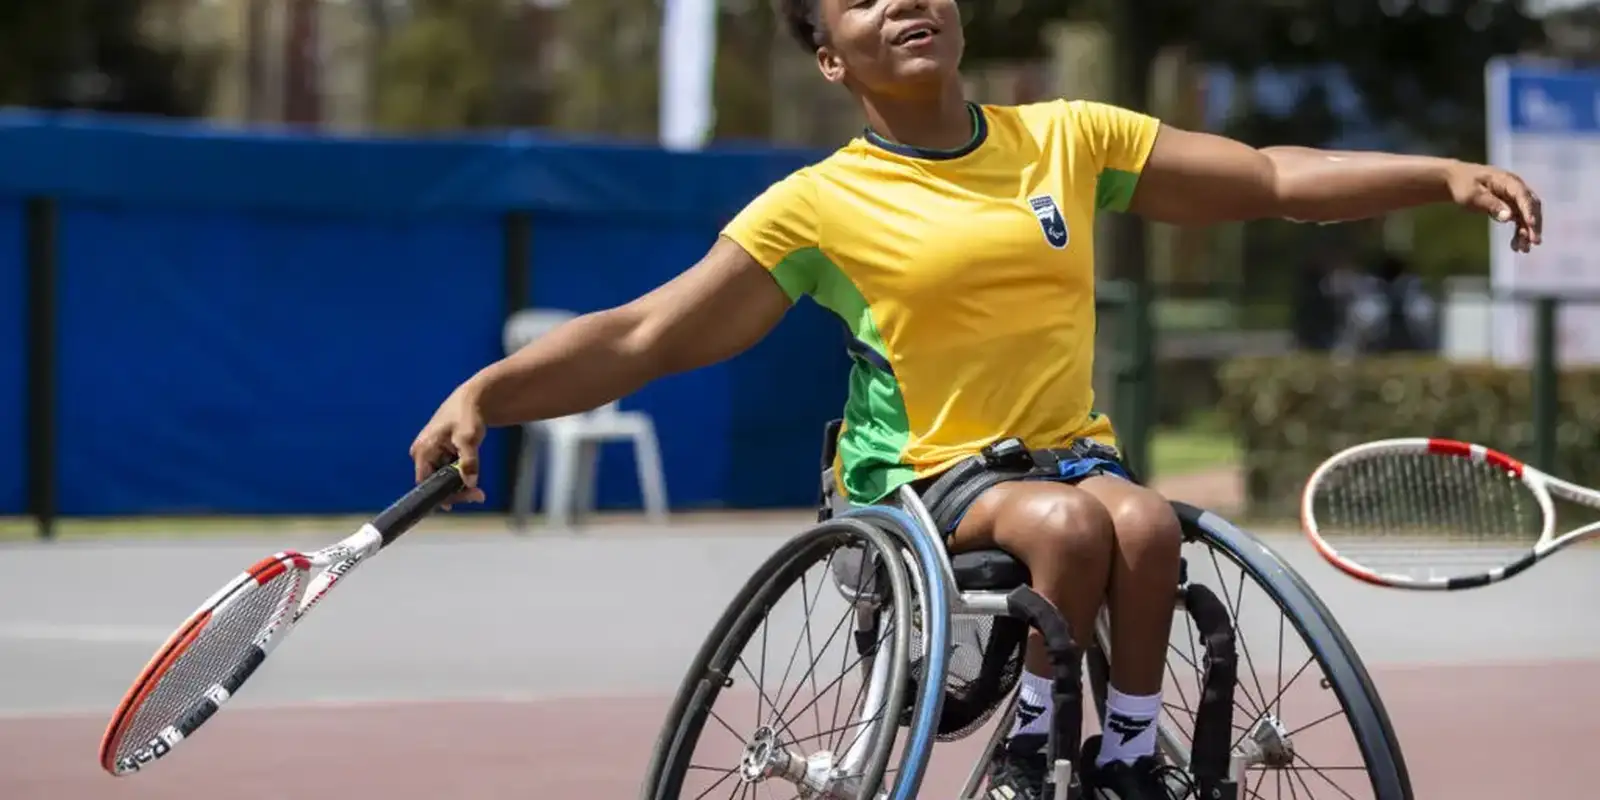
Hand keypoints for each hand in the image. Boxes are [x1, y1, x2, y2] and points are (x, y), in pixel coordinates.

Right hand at [409, 383, 487, 508]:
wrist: (472, 400)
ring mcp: (430, 455)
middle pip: (435, 484)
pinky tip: (473, 479)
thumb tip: (470, 482)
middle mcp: (422, 454)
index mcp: (422, 450)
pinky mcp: (439, 455)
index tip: (463, 499)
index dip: (443, 495)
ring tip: (479, 491)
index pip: (426, 483)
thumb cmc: (467, 415)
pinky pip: (448, 472)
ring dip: (460, 486)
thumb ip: (469, 461)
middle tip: (479, 496)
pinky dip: (460, 477)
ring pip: (443, 480)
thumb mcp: (469, 438)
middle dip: (456, 491)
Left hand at [1445, 161, 1542, 252]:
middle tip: (1534, 241)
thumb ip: (1490, 204)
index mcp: (1507, 180)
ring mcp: (1514, 198)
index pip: (1522, 195)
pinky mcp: (1511, 207)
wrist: (1456, 182)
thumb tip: (1509, 217)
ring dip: (1527, 232)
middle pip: (1531, 206)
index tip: (1531, 224)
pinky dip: (1519, 233)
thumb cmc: (1463, 185)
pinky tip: (1516, 247)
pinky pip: (1519, 221)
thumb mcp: (1472, 194)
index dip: (1528, 209)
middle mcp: (1515, 188)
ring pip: (1526, 216)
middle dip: (1533, 224)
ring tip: (1524, 249)